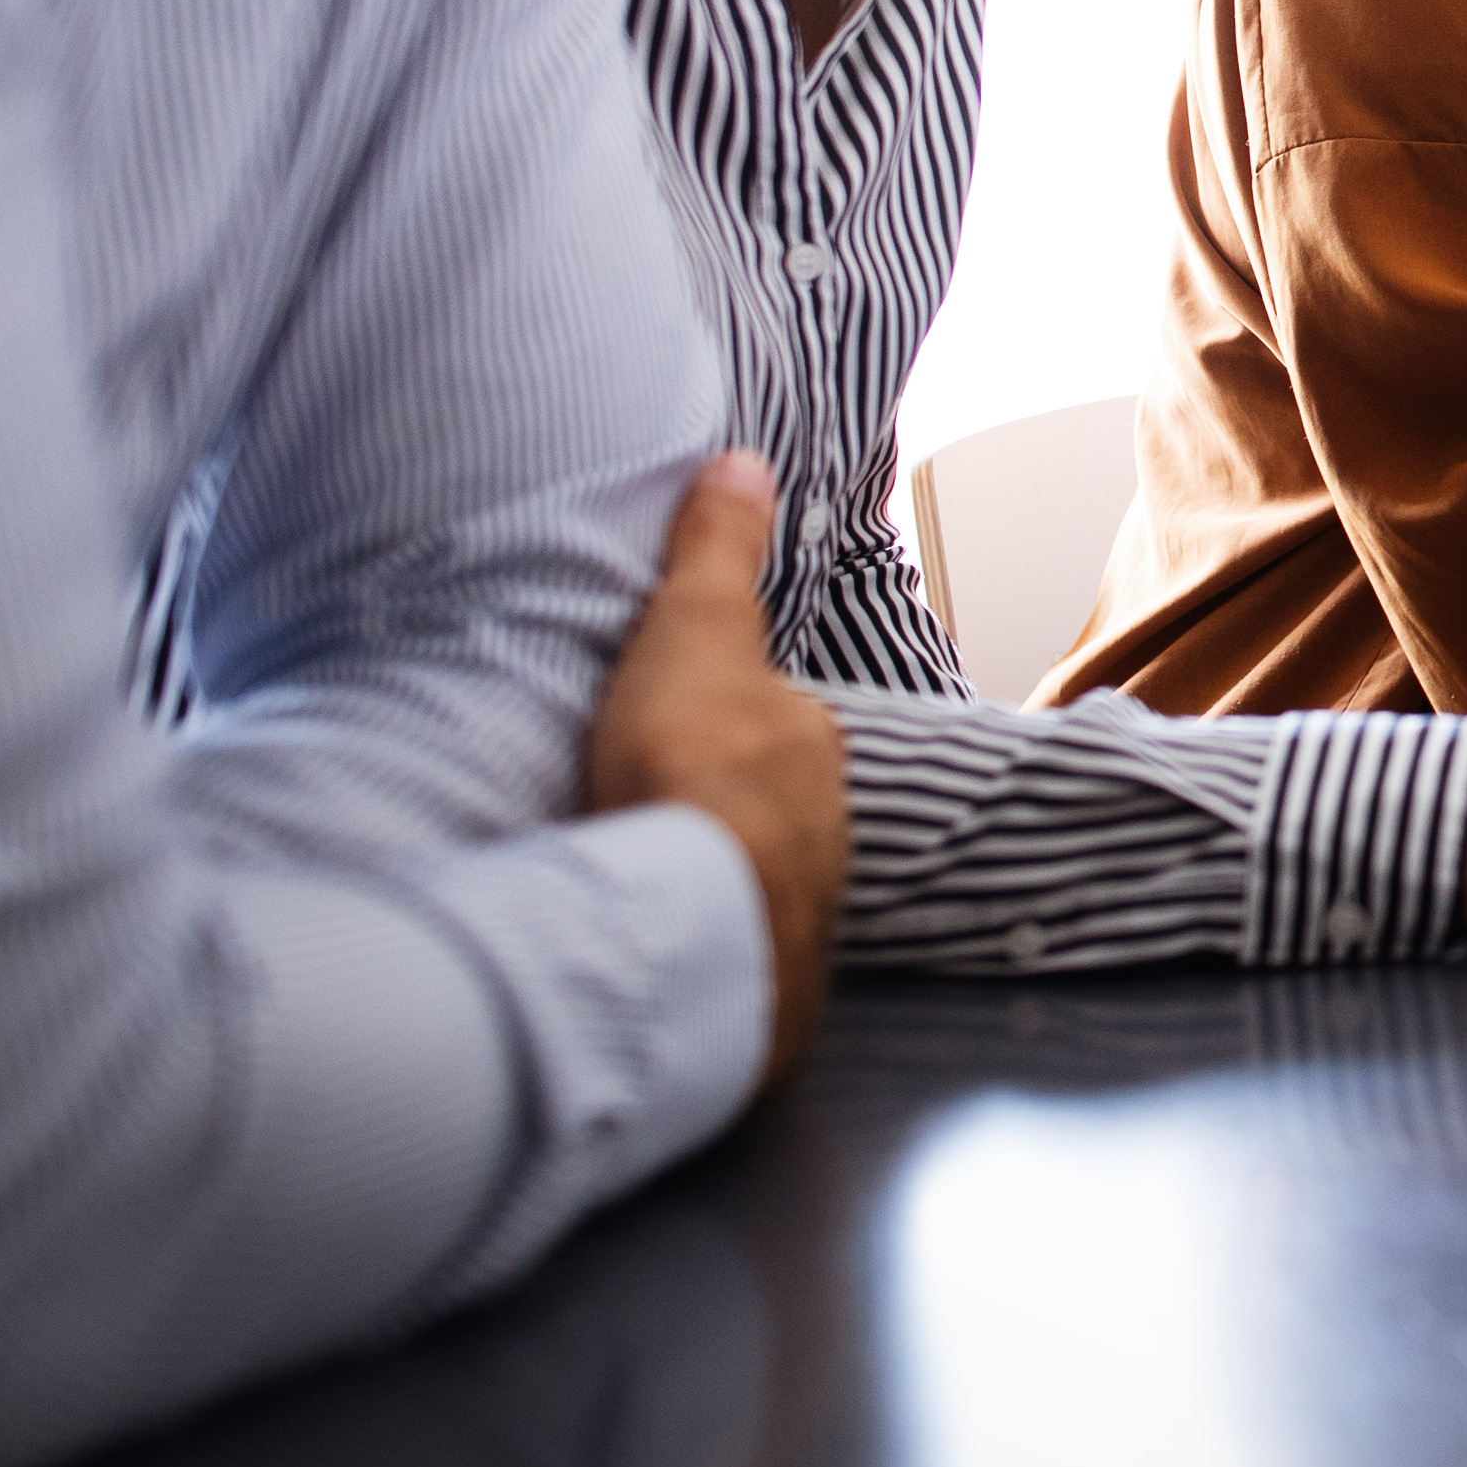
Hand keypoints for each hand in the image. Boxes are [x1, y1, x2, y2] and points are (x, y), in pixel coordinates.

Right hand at [581, 451, 845, 1089]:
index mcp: (810, 753)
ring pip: (753, 897)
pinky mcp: (762, 1005)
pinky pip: (730, 974)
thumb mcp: (691, 630)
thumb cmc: (690, 763)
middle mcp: (825, 839)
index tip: (678, 744)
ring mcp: (798, 926)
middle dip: (723, 821)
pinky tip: (652, 969)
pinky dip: (697, 965)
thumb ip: (714, 552)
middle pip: (769, 819)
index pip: (774, 732)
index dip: (727, 731)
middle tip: (647, 824)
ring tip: (641, 899)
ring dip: (711, 896)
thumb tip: (743, 460)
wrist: (691, 912)